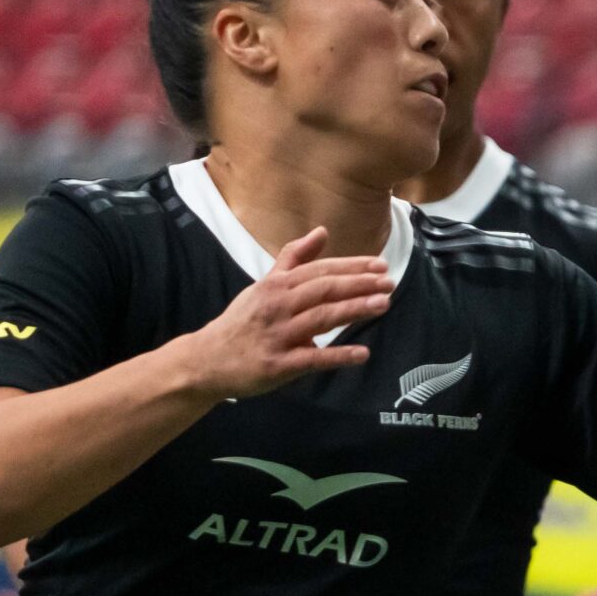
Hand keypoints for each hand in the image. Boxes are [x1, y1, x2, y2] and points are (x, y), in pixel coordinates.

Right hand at [176, 227, 390, 396]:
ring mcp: (278, 336)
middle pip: (324, 290)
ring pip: (321, 318)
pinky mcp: (278, 365)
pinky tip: (363, 354)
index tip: (381, 265)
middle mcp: (277, 307)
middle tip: (389, 282)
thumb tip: (322, 231)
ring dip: (354, 310)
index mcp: (276, 286)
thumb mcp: (264, 285)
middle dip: (359, 284)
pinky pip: (313, 359)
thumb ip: (294, 258)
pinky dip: (338, 356)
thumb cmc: (243, 321)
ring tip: (384, 304)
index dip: (352, 267)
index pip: (320, 271)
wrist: (206, 359)